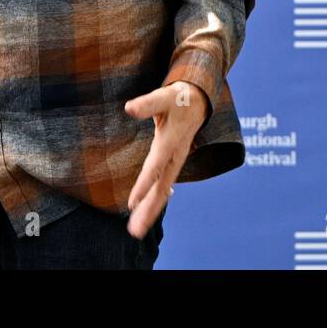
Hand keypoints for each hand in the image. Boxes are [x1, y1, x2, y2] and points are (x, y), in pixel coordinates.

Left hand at [123, 80, 208, 238]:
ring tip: (136, 230)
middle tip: (134, 231)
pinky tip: (147, 213)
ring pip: (163, 191)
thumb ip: (147, 104)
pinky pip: (164, 186)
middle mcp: (174, 156)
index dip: (144, 184)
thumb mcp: (163, 96)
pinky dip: (156, 201)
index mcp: (170, 142)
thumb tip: (128, 108)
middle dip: (148, 210)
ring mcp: (175, 161)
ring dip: (150, 210)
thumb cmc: (177, 98)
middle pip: (161, 188)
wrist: (198, 100)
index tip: (132, 203)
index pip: (155, 167)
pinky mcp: (173, 163)